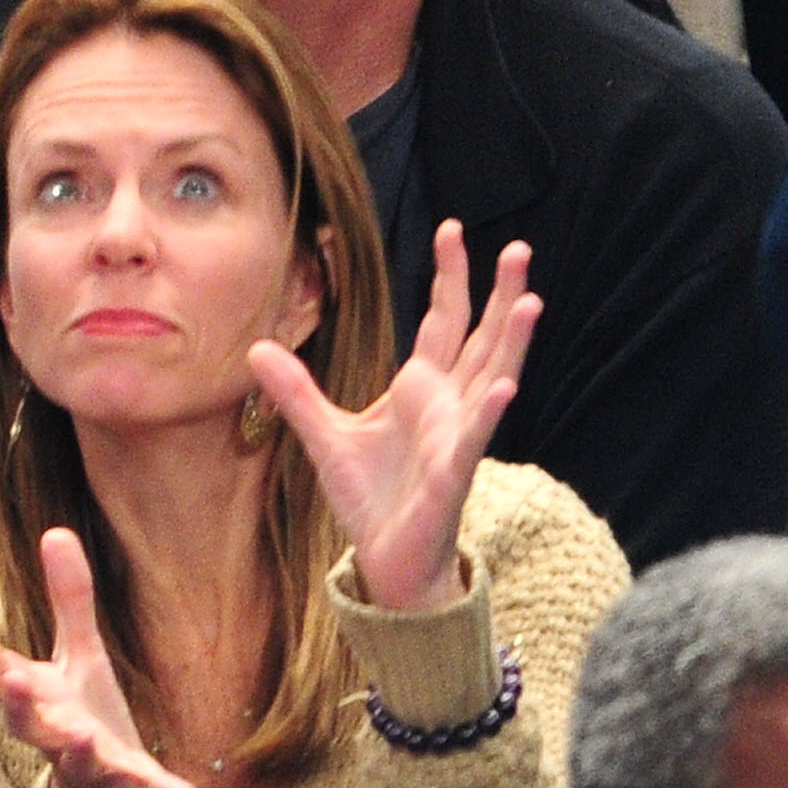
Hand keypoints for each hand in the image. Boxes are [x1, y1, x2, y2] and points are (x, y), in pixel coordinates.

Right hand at [0, 528, 194, 787]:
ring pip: (77, 763)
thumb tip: (55, 530)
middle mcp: (55, 736)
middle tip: (12, 680)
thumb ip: (69, 601)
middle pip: (25, 724)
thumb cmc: (84, 718)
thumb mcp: (79, 658)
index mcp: (40, 701)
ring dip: (80, 750)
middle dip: (17, 705)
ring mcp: (89, 770)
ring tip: (86, 735)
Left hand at [249, 222, 536, 611]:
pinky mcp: (453, 474)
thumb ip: (296, 392)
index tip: (453, 229)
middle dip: (499, 295)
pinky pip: (473, 438)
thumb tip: (257, 348)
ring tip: (530, 301)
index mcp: (421, 389)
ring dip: (511, 341)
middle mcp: (448, 405)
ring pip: (492, 378)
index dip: (450, 278)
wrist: (387, 557)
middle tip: (517, 248)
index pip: (444, 321)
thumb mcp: (324, 435)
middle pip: (481, 338)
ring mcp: (456, 437)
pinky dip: (488, 411)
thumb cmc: (370, 496)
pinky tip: (505, 385)